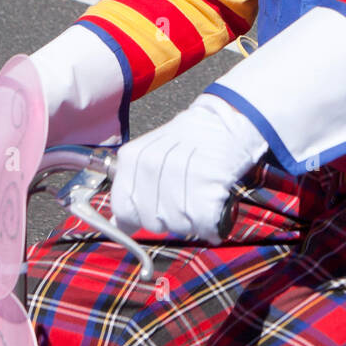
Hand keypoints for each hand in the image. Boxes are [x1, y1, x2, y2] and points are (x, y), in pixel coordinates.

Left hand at [110, 94, 267, 242]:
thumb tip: (119, 226)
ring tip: (200, 194)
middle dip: (168, 218)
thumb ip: (133, 189)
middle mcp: (150, 164)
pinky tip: (213, 202)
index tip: (154, 211)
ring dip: (192, 219)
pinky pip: (202, 222)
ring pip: (177, 224)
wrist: (227, 120)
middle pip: (151, 221)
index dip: (138, 217)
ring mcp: (177, 172)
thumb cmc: (191, 141)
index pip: (123, 209)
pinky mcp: (206, 181)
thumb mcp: (152, 156)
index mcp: (133, 157)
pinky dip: (210, 221)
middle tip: (184, 196)